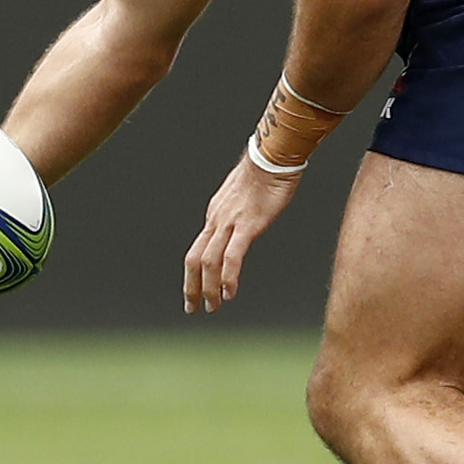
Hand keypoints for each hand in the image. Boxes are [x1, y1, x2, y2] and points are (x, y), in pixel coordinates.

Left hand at [183, 152, 302, 313]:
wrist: (272, 155)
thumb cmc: (266, 171)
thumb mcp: (247, 195)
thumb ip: (242, 211)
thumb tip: (246, 218)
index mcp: (215, 214)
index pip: (199, 248)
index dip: (195, 272)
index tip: (197, 289)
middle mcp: (216, 219)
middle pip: (194, 259)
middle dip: (191, 287)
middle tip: (193, 308)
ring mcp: (229, 223)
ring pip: (208, 261)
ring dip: (207, 288)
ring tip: (212, 306)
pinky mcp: (248, 225)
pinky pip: (232, 256)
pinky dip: (227, 277)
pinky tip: (229, 293)